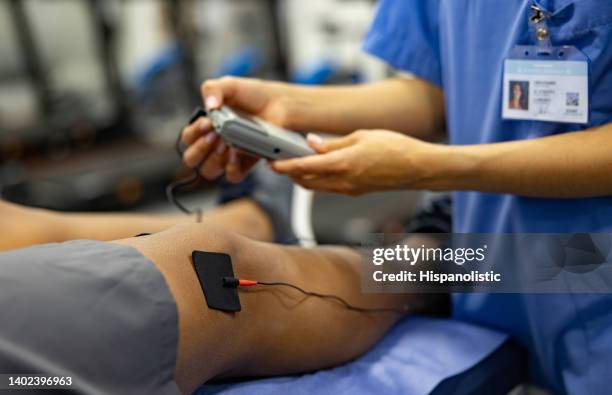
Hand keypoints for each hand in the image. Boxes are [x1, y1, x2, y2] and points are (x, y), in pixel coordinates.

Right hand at [181, 76, 296, 182]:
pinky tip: (237, 154)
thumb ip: (213, 89)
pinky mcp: (246, 163)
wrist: (279, 104)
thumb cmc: (253, 95)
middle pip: (192, 159)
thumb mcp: (229, 85)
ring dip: (214, 158)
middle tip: (214, 136)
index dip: (193, 133)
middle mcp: (215, 143)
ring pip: (209, 170)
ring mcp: (229, 155)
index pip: (188, 138)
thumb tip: (209, 106)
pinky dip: (232, 167)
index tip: (207, 122)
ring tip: (226, 144)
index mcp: (207, 127)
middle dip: (199, 148)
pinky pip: (232, 176)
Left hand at [271, 130, 447, 195]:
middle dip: (290, 174)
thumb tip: (312, 143)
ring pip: (316, 187)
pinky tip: (319, 169)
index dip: (284, 166)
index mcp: (342, 164)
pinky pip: (329, 189)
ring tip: (296, 164)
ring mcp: (349, 190)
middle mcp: (342, 181)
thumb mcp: (361, 136)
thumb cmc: (396, 148)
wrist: (418, 168)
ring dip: (303, 178)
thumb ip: (333, 142)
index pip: (303, 167)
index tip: (272, 162)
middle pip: (305, 181)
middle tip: (280, 162)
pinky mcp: (355, 192)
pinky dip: (318, 180)